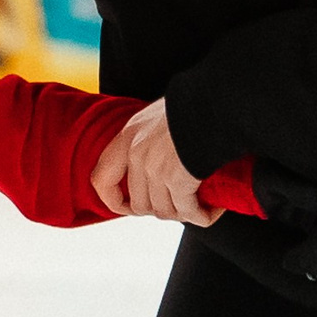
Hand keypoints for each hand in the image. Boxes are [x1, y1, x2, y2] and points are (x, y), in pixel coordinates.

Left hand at [91, 100, 219, 227]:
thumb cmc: (194, 104)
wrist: (215, 100)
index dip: (113, 201)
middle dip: (162, 210)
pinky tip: (213, 210)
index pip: (101, 179)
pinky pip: (187, 212)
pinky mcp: (178, 180)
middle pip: (139, 204)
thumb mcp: (158, 116)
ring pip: (164, 212)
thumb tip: (158, 163)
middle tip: (182, 206)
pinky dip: (202, 216)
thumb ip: (148, 139)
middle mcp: (136, 154)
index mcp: (128, 136)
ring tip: (202, 207)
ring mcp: (155, 168)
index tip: (130, 208)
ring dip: (185, 214)